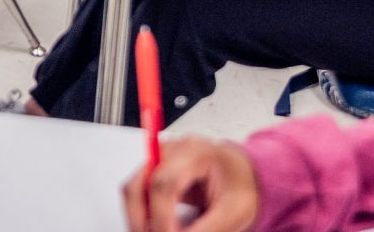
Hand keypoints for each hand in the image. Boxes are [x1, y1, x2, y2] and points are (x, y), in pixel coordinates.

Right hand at [123, 136, 258, 231]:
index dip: (161, 218)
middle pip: (138, 184)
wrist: (242, 174)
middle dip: (140, 221)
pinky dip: (142, 214)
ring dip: (138, 219)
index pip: (164, 183)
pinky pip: (136, 193)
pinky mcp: (153, 170)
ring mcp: (158, 158)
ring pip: (132, 189)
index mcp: (195, 153)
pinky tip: (154, 228)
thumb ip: (206, 230)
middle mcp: (171, 150)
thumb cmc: (241, 187)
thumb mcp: (234, 213)